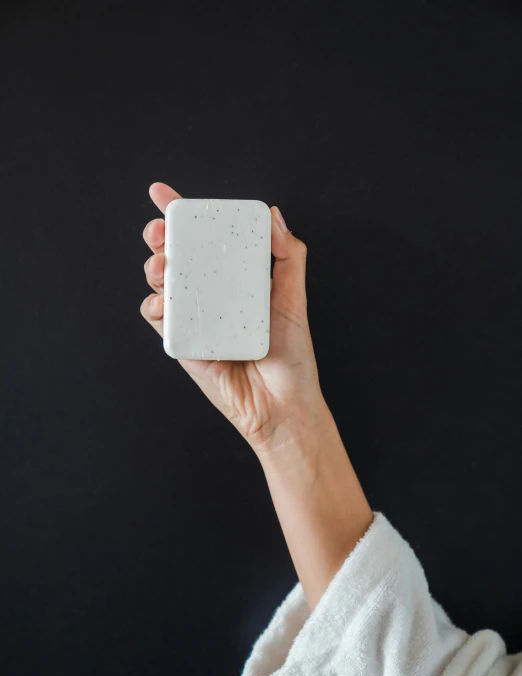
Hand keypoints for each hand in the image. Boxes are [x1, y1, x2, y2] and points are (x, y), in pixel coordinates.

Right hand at [140, 183, 328, 453]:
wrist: (282, 404)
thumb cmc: (291, 356)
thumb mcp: (294, 300)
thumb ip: (289, 257)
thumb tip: (275, 216)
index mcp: (234, 279)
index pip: (204, 240)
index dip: (180, 214)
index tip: (162, 194)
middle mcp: (211, 296)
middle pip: (174, 257)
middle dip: (158, 237)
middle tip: (159, 232)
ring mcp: (195, 319)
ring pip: (160, 285)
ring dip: (154, 269)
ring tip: (164, 267)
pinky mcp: (184, 344)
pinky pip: (159, 320)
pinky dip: (154, 307)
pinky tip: (163, 303)